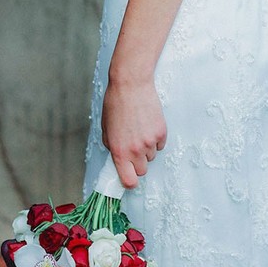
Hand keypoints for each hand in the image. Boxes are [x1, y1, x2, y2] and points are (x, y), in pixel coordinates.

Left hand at [101, 71, 166, 188]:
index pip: (128, 181)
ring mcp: (150, 142)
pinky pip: (160, 145)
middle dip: (137, 162)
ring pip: (151, 156)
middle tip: (133, 147)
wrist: (131, 85)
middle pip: (142, 170)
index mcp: (119, 151)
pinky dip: (155, 139)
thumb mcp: (106, 128)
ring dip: (146, 149)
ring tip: (140, 130)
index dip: (129, 181)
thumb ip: (111, 146)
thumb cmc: (115, 103)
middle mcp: (135, 150)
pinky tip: (148, 124)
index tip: (129, 178)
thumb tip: (117, 156)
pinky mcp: (161, 133)